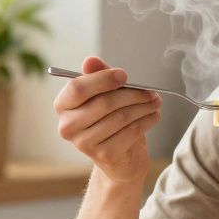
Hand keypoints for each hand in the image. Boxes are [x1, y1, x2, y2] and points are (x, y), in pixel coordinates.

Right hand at [54, 55, 161, 183]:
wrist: (118, 157)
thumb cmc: (108, 119)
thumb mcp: (103, 94)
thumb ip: (98, 76)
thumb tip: (90, 61)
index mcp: (63, 105)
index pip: (78, 88)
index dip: (103, 79)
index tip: (125, 76)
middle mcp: (68, 126)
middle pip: (104, 103)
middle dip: (132, 94)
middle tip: (150, 91)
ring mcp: (84, 143)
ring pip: (120, 117)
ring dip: (143, 107)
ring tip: (155, 102)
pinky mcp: (104, 155)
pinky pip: (130, 132)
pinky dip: (146, 121)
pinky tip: (153, 116)